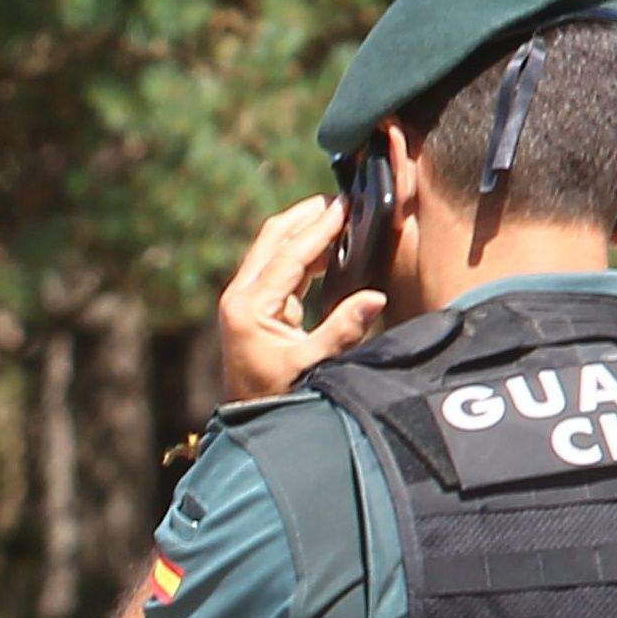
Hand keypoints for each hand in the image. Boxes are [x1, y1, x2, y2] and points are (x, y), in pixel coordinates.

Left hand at [216, 194, 381, 402]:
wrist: (250, 418)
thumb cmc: (277, 396)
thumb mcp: (312, 365)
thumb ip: (342, 330)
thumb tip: (376, 298)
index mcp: (249, 306)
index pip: (288, 254)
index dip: (320, 228)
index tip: (345, 204)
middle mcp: (240, 296)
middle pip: (273, 238)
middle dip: (306, 216)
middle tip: (341, 199)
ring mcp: (244, 299)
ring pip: (274, 248)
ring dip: (305, 230)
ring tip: (340, 214)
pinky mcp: (255, 306)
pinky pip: (279, 267)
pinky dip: (304, 252)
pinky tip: (330, 245)